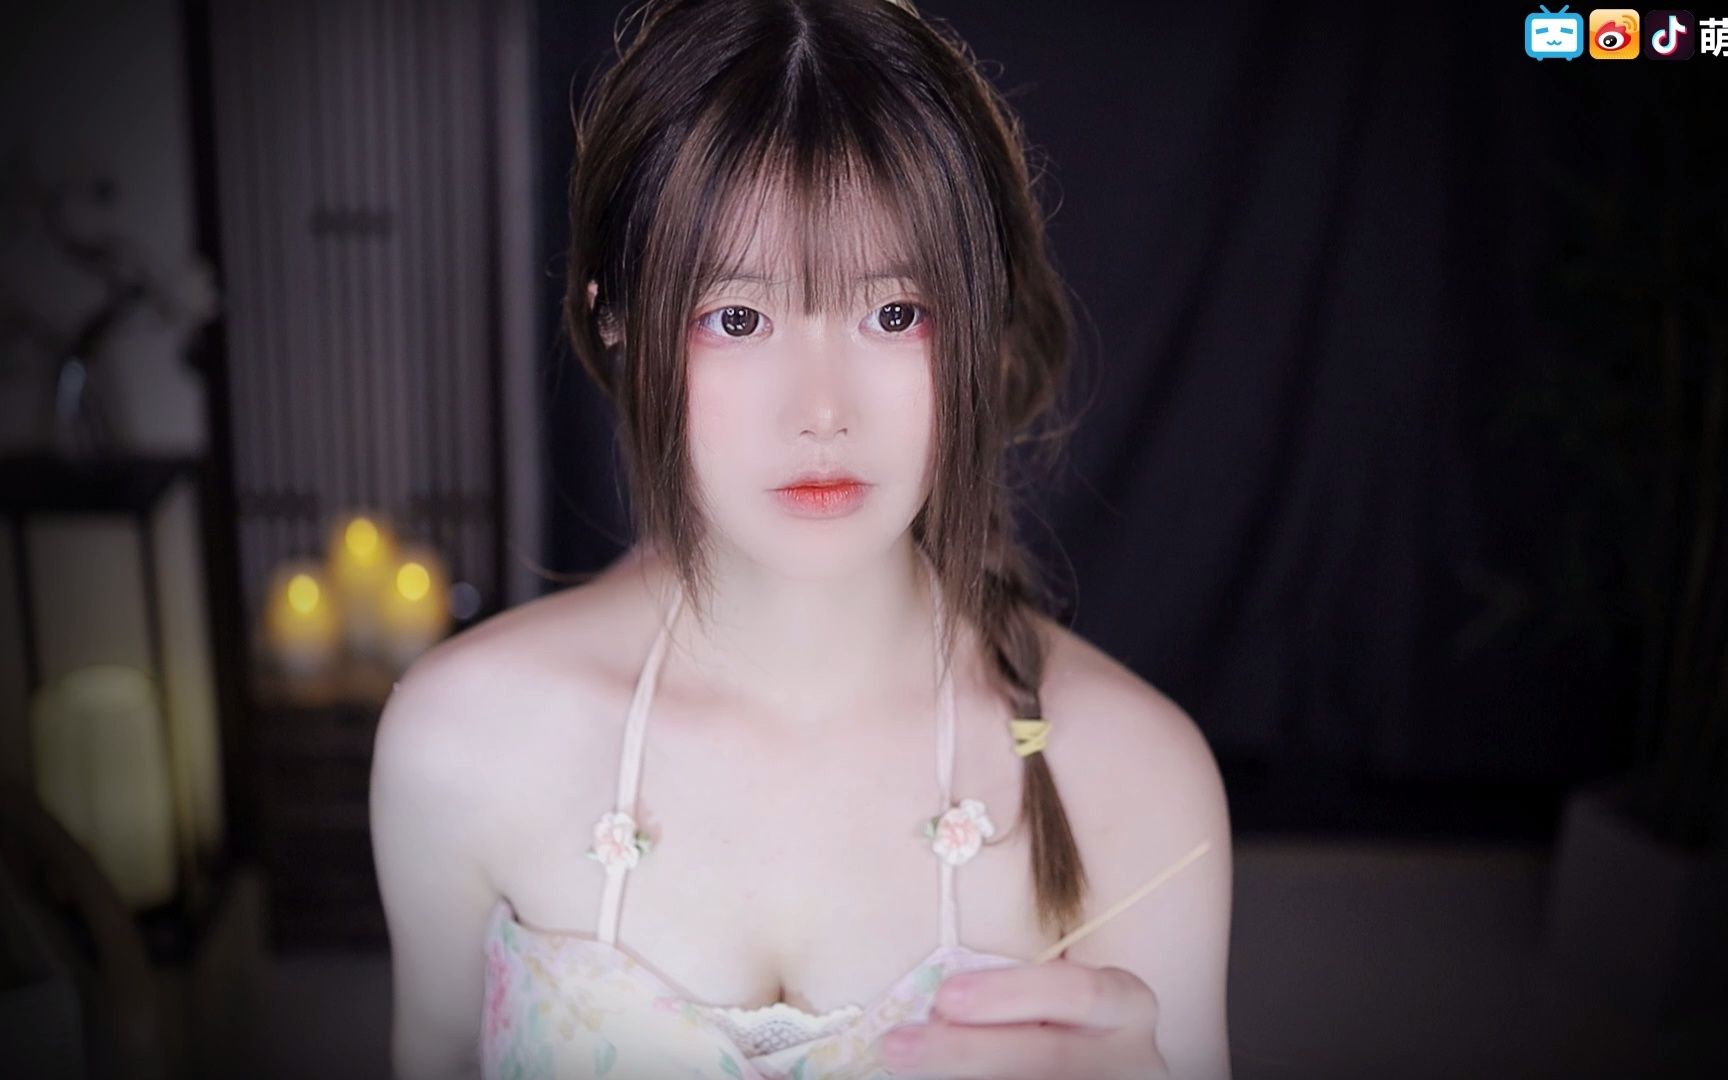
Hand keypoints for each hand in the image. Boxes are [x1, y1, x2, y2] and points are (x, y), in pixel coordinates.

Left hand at [874, 958, 1170, 1078]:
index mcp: (1125, 1004)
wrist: (1100, 1072)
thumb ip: (1016, 1003)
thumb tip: (936, 1013)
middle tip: (899, 1046)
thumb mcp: (1060, 1008)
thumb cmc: (1071, 1030)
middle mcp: (1135, 1056)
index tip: (944, 997)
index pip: (1078, 992)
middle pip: (1051, 1057)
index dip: (1010, 994)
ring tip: (908, 1069)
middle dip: (969, 1052)